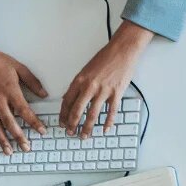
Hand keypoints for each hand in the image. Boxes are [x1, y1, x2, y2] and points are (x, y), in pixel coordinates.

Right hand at [0, 31, 48, 154]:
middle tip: (26, 148)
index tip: (42, 131)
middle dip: (19, 137)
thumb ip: (33, 82)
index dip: (34, 123)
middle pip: (10, 123)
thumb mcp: (19, 68)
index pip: (25, 111)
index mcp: (10, 91)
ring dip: (3, 140)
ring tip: (9, 151)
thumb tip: (44, 94)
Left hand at [61, 22, 152, 137]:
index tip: (62, 122)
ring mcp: (104, 90)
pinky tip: (105, 129)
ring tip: (84, 136)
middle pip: (77, 110)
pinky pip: (111, 111)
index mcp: (80, 80)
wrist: (122, 50)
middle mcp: (90, 86)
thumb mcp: (86, 69)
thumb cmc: (105, 57)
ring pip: (92, 114)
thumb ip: (79, 85)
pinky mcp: (116, 93)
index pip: (67, 101)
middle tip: (70, 133)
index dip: (63, 115)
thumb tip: (71, 98)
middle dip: (72, 124)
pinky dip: (108, 122)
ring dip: (87, 128)